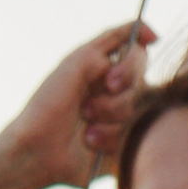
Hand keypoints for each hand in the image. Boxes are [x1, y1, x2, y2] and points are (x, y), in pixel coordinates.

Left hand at [0, 20, 153, 188]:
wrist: (36, 150)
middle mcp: (116, 90)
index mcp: (105, 67)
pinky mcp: (123, 144)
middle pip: (141, 80)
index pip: (138, 53)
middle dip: (114, 95)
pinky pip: (134, 137)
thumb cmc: (49, 105)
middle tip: (87, 106)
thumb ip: (112, 41)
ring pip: (136, 109)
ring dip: (107, 116)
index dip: (131, 65)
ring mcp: (120, 117)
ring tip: (85, 126)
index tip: (110, 80)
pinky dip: (108, 137)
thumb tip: (151, 38)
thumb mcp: (77, 62)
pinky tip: (89, 142)